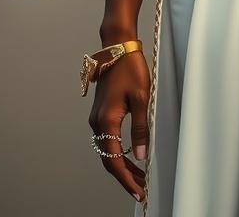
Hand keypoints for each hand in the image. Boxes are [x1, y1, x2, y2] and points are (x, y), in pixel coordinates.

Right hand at [88, 51, 150, 202]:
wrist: (117, 47)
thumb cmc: (131, 68)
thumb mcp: (142, 98)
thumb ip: (141, 129)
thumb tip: (141, 156)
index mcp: (106, 121)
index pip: (114, 160)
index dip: (126, 179)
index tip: (139, 191)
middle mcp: (97, 122)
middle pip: (108, 159)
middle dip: (124, 176)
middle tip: (141, 188)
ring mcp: (97, 117)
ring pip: (107, 150)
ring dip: (122, 165)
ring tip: (139, 175)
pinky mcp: (100, 112)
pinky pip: (107, 139)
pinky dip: (118, 152)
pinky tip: (130, 155)